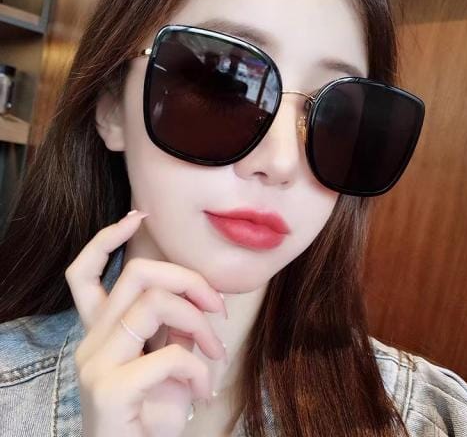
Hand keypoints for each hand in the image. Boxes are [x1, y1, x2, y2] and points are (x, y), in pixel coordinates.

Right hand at [64, 210, 227, 436]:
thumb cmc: (153, 412)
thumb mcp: (167, 360)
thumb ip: (173, 326)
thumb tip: (198, 298)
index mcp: (101, 330)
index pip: (84, 273)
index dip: (107, 239)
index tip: (139, 216)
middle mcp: (92, 340)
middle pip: (138, 275)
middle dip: (189, 279)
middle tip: (218, 306)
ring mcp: (95, 364)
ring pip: (155, 304)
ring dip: (200, 324)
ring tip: (217, 351)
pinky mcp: (108, 390)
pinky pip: (169, 355)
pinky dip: (199, 369)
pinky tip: (204, 390)